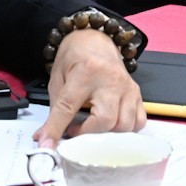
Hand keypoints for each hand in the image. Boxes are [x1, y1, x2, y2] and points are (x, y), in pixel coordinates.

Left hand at [38, 29, 144, 146]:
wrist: (95, 39)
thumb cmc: (75, 58)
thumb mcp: (57, 80)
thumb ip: (54, 111)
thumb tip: (46, 139)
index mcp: (85, 72)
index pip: (68, 107)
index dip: (56, 129)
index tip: (48, 145)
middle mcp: (110, 79)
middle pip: (106, 120)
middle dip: (89, 134)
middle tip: (76, 130)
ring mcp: (127, 86)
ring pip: (125, 125)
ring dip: (107, 134)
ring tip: (93, 127)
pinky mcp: (136, 92)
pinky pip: (139, 121)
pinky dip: (126, 129)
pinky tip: (113, 125)